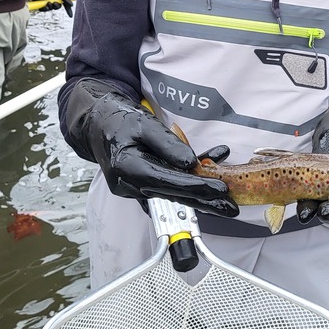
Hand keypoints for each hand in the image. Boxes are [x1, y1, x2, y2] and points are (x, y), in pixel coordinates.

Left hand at [30, 0, 72, 15]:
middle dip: (56, 6)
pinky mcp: (38, 3)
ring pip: (50, 8)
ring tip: (48, 2)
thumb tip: (72, 5)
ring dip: (50, 7)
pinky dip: (44, 9)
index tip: (70, 16)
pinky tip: (44, 6)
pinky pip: (43, 9)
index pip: (63, 3)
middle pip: (56, 7)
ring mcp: (45, 0)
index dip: (67, 9)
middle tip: (55, 3)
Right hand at [65, 79, 237, 216]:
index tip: (221, 190)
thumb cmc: (119, 120)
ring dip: (199, 194)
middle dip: (204, 202)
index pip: (169, 182)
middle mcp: (129, 185)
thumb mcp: (144, 124)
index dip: (197, 187)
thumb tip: (190, 164)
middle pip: (173, 195)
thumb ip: (167, 144)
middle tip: (231, 208)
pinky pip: (166, 187)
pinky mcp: (138, 187)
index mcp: (127, 168)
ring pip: (172, 193)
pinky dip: (187, 183)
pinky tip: (207, 172)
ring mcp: (132, 189)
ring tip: (225, 200)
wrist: (98, 123)